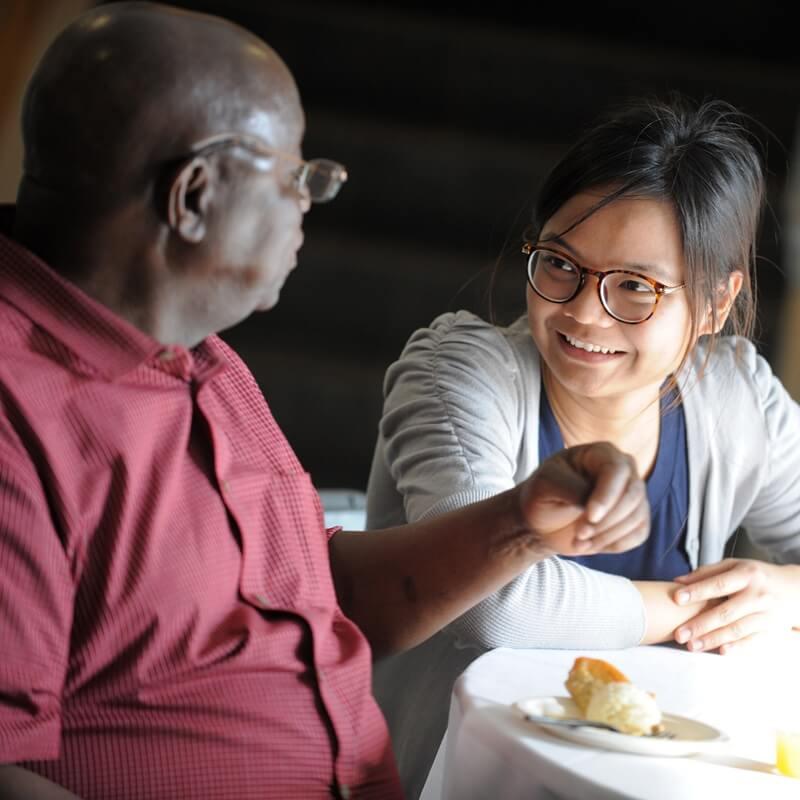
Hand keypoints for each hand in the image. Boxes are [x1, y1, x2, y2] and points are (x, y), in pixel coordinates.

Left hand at [519, 441, 648, 556]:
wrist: (544, 520)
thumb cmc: (543, 494)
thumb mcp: (546, 485)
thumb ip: (570, 488)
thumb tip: (592, 501)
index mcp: (601, 453)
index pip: (616, 470)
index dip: (607, 495)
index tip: (591, 516)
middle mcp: (624, 470)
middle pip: (633, 494)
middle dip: (607, 520)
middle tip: (579, 534)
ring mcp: (632, 494)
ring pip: (636, 517)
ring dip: (607, 535)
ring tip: (578, 541)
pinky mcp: (636, 518)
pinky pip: (638, 533)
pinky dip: (614, 544)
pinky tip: (590, 545)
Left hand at [672, 560, 799, 653]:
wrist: (795, 589)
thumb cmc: (756, 576)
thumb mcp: (735, 566)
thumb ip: (707, 572)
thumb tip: (678, 580)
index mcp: (746, 575)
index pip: (718, 584)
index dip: (697, 591)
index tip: (676, 598)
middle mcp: (758, 595)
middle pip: (725, 612)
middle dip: (700, 624)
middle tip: (679, 634)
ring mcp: (767, 615)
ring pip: (737, 629)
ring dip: (713, 639)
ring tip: (693, 646)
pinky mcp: (773, 631)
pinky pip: (754, 641)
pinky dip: (738, 648)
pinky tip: (721, 651)